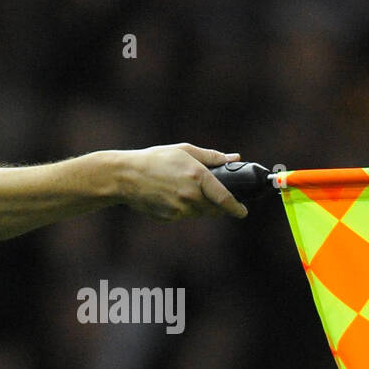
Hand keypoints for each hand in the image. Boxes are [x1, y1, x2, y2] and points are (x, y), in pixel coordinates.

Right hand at [118, 143, 248, 220]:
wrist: (126, 176)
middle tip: (212, 196)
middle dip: (217, 205)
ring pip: (198, 213)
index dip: (236, 208)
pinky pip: (183, 216)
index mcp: (197, 177)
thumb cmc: (155, 160)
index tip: (243, 212)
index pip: (224, 199)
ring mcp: (179, 209)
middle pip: (213, 209)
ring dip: (199, 206)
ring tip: (182, 189)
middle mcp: (190, 196)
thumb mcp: (184, 151)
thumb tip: (234, 159)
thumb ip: (212, 157)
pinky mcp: (169, 218)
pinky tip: (169, 196)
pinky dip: (183, 209)